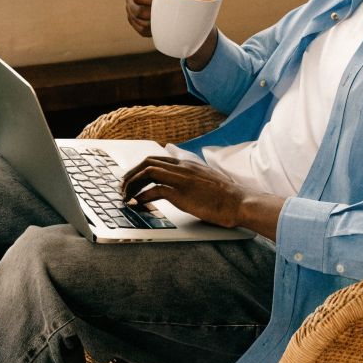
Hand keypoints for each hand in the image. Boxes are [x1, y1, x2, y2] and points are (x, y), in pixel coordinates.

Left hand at [119, 155, 285, 239]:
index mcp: (188, 164)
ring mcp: (182, 179)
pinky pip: (154, 190)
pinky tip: (137, 203)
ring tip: (125, 195)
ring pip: (147, 172)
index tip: (131, 179)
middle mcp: (183, 167)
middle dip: (131, 174)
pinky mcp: (182, 193)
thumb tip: (181, 185)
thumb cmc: (226, 197)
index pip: (157, 159)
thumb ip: (193, 177)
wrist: (240, 203)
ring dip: (132, 184)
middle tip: (122, 187)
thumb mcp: (207, 181)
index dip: (140, 168)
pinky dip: (141, 196)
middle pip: (148, 162)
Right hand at [126, 0, 181, 36]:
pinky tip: (162, 25)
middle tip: (168, 13)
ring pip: (139, 23)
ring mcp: (130, 10)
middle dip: (153, 14)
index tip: (165, 0)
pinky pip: (141, 30)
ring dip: (153, 24)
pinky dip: (153, 30)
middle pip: (137, 12)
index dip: (150, 1)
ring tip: (167, 19)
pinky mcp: (134, 21)